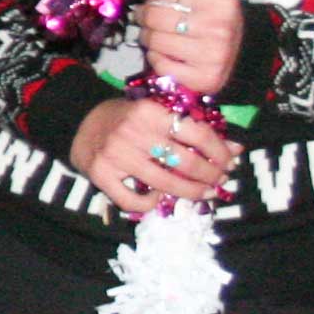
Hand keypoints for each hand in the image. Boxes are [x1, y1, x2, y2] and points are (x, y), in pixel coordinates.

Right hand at [71, 96, 240, 218]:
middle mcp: (132, 132)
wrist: (78, 121)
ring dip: (191, 192)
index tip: (230, 161)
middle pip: (186, 162)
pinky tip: (159, 197)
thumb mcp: (157, 112)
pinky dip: (151, 203)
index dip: (220, 151)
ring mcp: (115, 156)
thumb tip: (235, 149)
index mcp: (150, 110)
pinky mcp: (100, 175)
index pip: (197, 134)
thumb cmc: (126, 117)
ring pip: (165, 184)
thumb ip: (192, 128)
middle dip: (211, 175)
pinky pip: (133, 201)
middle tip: (219, 180)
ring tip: (203, 193)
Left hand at [135, 0, 242, 97]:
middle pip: (157, 17)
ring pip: (156, 41)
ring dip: (147, 37)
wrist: (243, 58)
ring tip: (151, 35)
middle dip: (144, 15)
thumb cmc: (218, 25)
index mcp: (221, 3)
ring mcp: (212, 55)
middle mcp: (219, 28)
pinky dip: (155, 58)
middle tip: (141, 16)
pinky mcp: (203, 78)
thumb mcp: (207, 0)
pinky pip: (161, 65)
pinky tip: (161, 53)